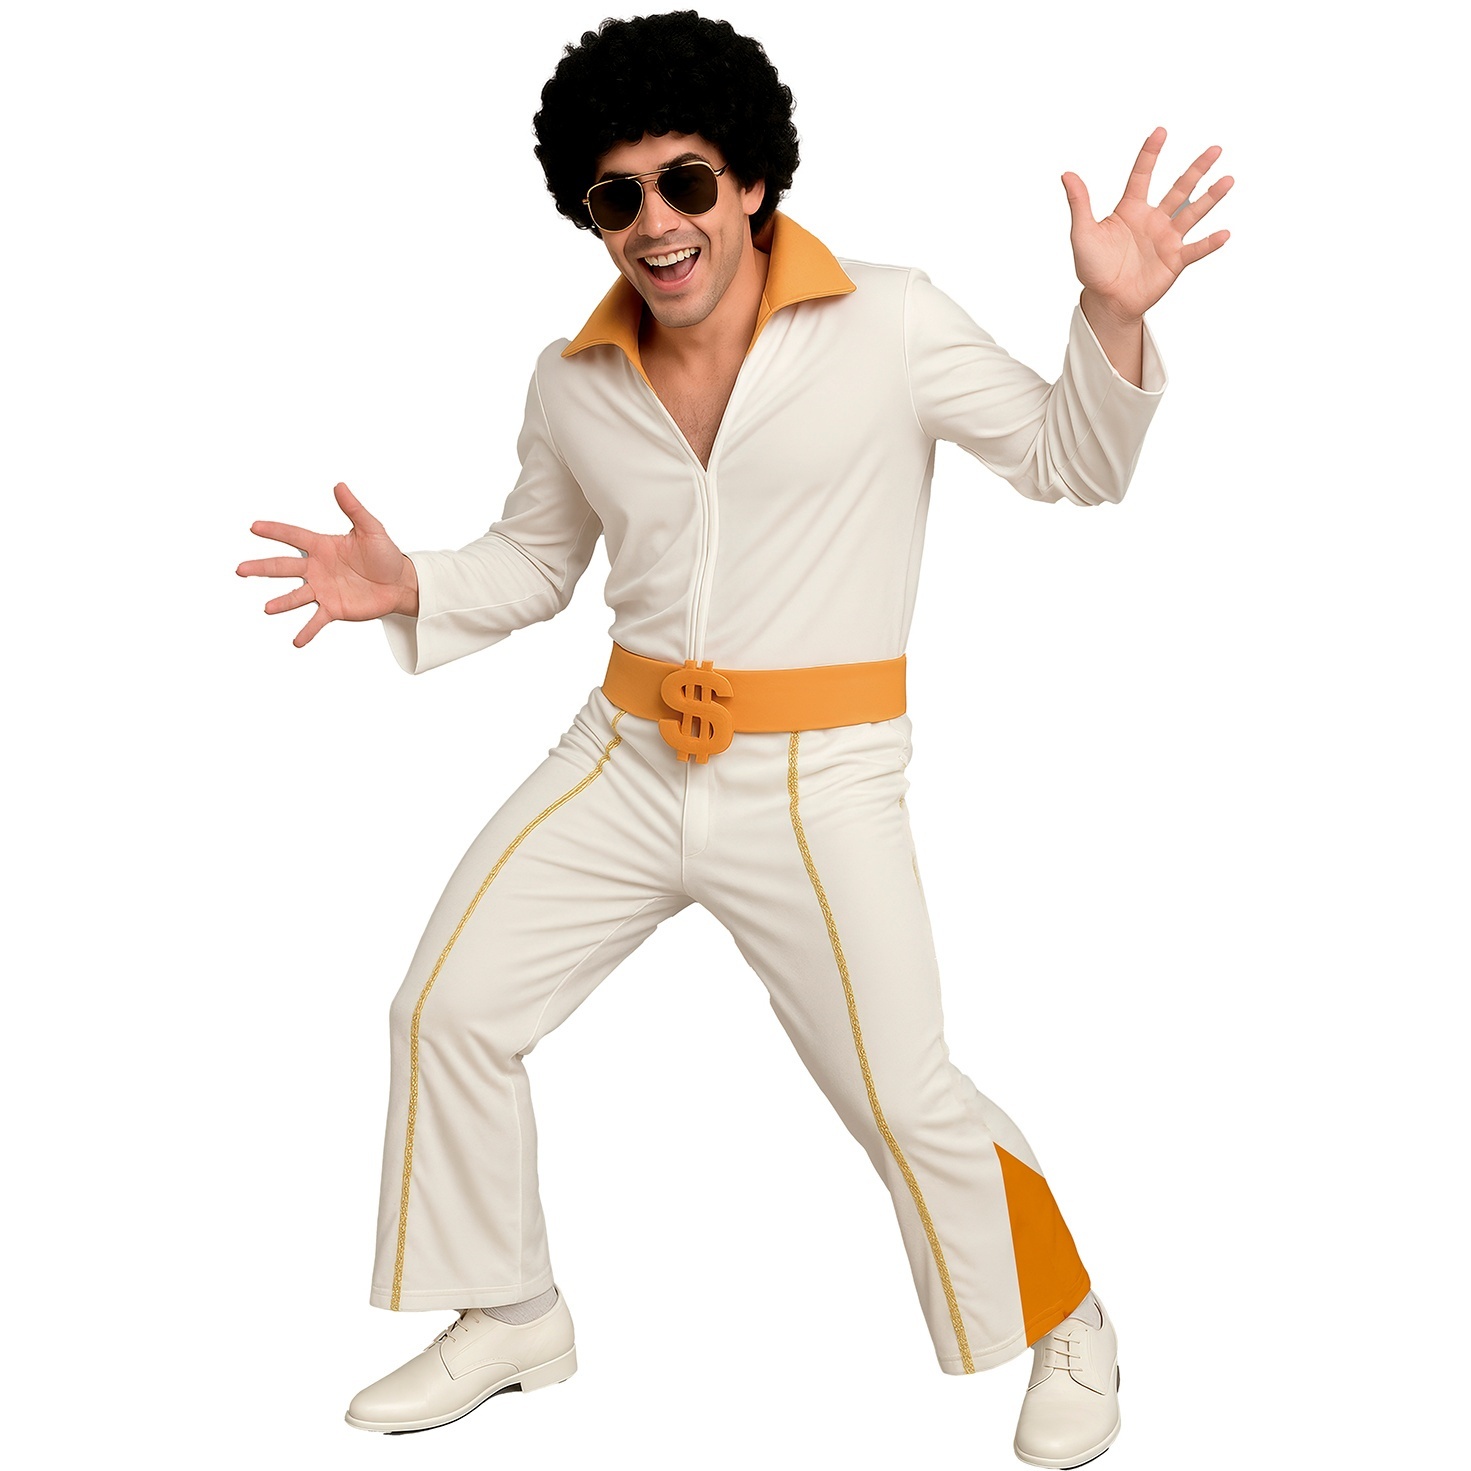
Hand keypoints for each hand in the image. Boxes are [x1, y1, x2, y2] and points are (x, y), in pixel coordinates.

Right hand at [237, 481, 415, 646]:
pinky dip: (306, 631)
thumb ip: (354, 509)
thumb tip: (339, 485)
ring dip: (282, 603)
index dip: (275, 531)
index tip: (254, 527)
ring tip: (268, 608)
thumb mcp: (372, 529)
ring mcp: (323, 589)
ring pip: (296, 596)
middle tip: (240, 570)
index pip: (293, 536)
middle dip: (261, 568)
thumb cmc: (385, 555)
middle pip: (284, 567)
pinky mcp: (334, 608)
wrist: (400, 583)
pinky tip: (296, 642)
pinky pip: (316, 620)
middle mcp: (317, 568)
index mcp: (322, 546)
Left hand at [1062, 126, 1232, 321]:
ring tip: (1228, 180)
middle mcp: (1153, 219)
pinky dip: (1209, 243)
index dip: (1150, 154)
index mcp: (1131, 209)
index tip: (1160, 131)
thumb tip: (1066, 174)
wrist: (1106, 300)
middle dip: (1197, 169)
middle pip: (1179, 188)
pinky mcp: (1174, 260)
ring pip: (1192, 213)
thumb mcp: (1082, 233)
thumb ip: (1080, 203)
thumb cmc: (1093, 267)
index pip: (1142, 175)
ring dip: (1211, 198)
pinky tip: (1224, 233)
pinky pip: (1195, 249)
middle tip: (1214, 149)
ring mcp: (1166, 239)